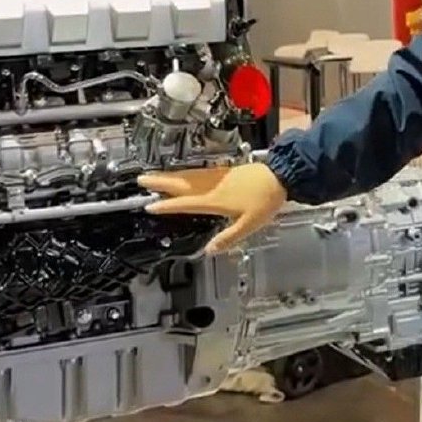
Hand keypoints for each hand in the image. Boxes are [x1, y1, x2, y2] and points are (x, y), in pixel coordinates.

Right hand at [137, 162, 288, 253]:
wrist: (280, 176)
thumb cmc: (265, 199)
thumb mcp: (248, 225)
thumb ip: (228, 237)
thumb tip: (210, 249)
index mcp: (215, 200)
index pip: (184, 203)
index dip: (166, 205)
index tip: (150, 206)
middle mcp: (212, 186)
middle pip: (180, 184)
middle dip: (159, 182)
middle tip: (141, 180)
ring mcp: (216, 177)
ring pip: (187, 176)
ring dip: (168, 176)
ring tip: (153, 176)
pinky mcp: (223, 172)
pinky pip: (196, 172)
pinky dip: (183, 173)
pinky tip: (181, 174)